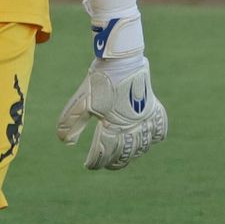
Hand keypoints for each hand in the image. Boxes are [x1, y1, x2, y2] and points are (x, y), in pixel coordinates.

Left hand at [55, 5, 167, 169]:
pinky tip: (148, 139)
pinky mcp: (154, 107)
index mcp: (114, 127)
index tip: (89, 165)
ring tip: (124, 156)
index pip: (105, 153)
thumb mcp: (82, 102)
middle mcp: (133, 127)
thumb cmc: (100, 80)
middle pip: (125, 154)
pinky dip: (154, 136)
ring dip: (133, 153)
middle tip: (106, 164)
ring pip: (143, 145)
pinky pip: (159, 128)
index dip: (96, 161)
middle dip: (114, 161)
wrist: (121, 59)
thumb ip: (72, 122)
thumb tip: (64, 142)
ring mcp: (146, 118)